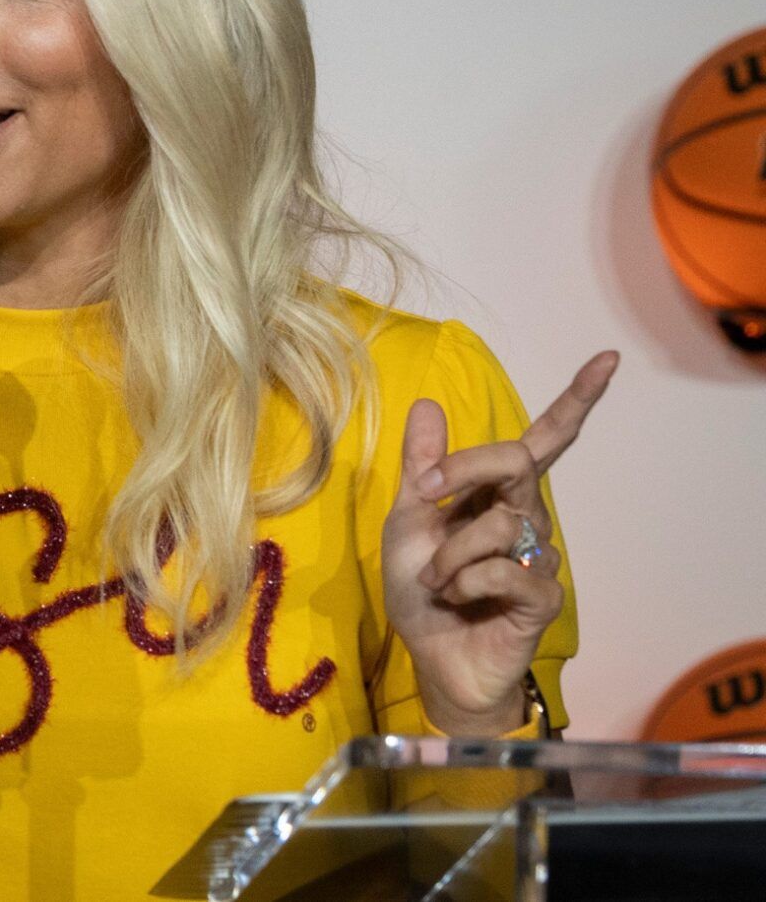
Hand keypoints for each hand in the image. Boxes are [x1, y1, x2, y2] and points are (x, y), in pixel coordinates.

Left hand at [381, 348, 617, 733]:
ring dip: (448, 552)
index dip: (576, 399)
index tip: (608, 359)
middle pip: (517, 462)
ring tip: (438, 580)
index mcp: (497, 493)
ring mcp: (539, 556)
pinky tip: (459, 598)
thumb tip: (430, 404)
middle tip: (426, 495)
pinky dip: (465, 581)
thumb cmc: (422, 590)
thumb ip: (423, 467)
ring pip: (498, 523)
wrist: (430, 657)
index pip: (545, 440)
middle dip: (464, 470)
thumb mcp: (408, 520)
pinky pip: (503, 569)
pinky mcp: (543, 596)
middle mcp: (527, 517)